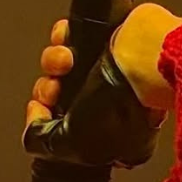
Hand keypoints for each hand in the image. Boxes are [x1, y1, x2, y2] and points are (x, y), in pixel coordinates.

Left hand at [29, 4, 181, 127]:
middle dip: (47, 88)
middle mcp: (99, 104)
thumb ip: (40, 140)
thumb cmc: (117, 109)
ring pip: (59, 64)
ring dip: (53, 61)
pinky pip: (72, 37)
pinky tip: (65, 39)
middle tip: (55, 87)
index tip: (42, 108)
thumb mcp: (69, 145)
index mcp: (96, 133)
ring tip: (65, 61)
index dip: (41, 116)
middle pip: (55, 93)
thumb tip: (34, 117)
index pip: (55, 126)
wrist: (147, 64)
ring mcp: (102, 74)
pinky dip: (62, 36)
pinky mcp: (105, 42)